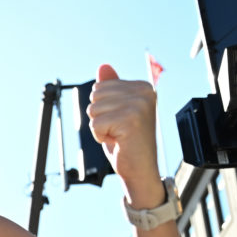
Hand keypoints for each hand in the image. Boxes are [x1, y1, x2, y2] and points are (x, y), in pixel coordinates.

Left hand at [86, 65, 160, 203]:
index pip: (100, 87)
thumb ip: (111, 88)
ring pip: (93, 110)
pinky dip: (100, 137)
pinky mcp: (130, 120)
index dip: (102, 108)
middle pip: (95, 95)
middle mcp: (144, 92)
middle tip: (117, 130)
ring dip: (100, 127)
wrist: (140, 170)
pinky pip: (95, 124)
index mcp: (142, 87)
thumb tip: (103, 66)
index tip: (119, 121)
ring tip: (118, 135)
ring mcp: (139, 105)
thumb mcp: (115, 111)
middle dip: (99, 116)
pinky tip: (117, 141)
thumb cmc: (127, 142)